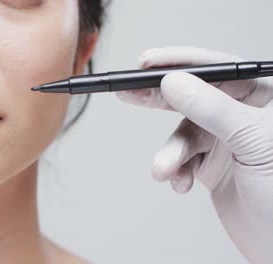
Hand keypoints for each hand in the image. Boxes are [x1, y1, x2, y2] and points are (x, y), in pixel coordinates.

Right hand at [116, 46, 272, 262]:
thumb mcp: (253, 141)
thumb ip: (213, 109)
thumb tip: (175, 83)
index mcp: (264, 97)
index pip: (219, 69)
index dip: (180, 62)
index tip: (148, 63)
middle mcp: (243, 116)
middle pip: (193, 95)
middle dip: (159, 98)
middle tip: (128, 93)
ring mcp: (226, 141)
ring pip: (184, 134)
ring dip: (170, 154)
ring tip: (163, 169)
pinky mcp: (212, 165)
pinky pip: (183, 159)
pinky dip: (175, 171)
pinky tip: (180, 182)